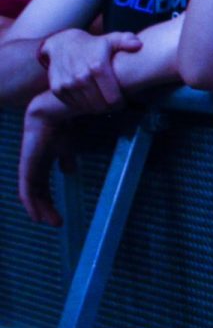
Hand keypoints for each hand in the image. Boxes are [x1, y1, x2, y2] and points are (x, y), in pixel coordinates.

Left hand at [18, 91, 76, 224]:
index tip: (60, 214)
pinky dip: (32, 203)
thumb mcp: (71, 141)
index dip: (48, 198)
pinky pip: (27, 188)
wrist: (57, 105)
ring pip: (30, 192)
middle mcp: (35, 161)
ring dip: (38, 208)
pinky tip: (37, 213)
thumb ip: (67, 156)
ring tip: (48, 221)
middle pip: (37, 189)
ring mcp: (30, 162)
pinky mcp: (28, 163)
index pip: (42, 182)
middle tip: (57, 222)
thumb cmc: (69, 117)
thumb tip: (68, 172)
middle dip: (45, 206)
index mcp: (45, 155)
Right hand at [41, 28, 142, 115]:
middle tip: (114, 104)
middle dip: (110, 107)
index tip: (123, 101)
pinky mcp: (57, 89)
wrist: (63, 43)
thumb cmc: (94, 44)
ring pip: (87, 107)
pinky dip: (83, 106)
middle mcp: (81, 77)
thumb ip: (128, 41)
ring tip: (103, 102)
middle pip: (100, 106)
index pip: (112, 98)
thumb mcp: (112, 39)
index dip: (120, 103)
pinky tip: (90, 100)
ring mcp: (67, 84)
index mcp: (98, 66)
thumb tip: (138, 45)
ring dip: (97, 108)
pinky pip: (74, 105)